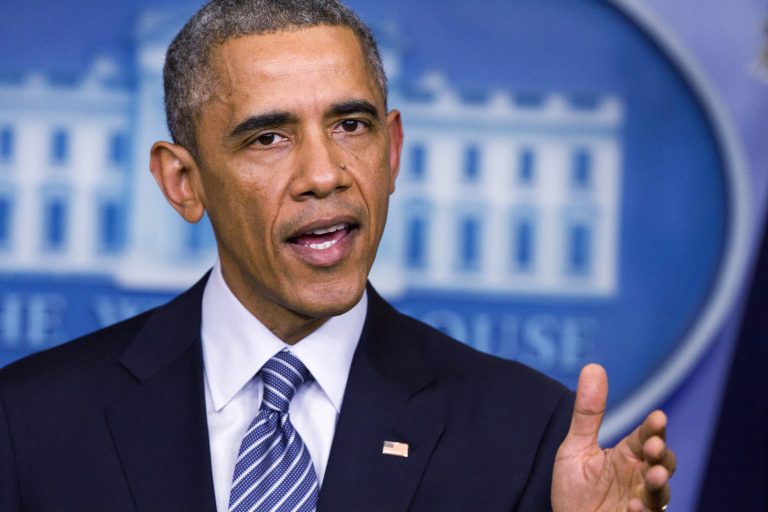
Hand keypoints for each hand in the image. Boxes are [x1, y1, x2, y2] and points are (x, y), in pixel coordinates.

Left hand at [551, 364, 675, 511]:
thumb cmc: (575, 490)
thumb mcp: (576, 448)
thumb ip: (587, 413)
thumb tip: (594, 366)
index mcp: (628, 455)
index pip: (646, 437)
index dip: (653, 428)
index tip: (658, 417)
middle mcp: (639, 477)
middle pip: (662, 462)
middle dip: (662, 454)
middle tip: (654, 445)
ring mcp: (640, 502)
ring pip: (660, 492)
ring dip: (659, 483)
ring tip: (652, 474)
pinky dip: (641, 511)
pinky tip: (631, 505)